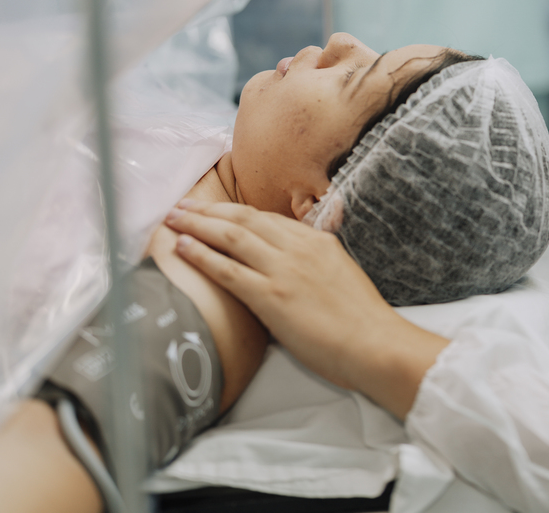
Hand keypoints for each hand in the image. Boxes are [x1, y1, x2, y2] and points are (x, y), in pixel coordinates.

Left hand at [163, 200, 447, 417]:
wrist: (375, 343)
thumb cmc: (362, 319)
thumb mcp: (341, 275)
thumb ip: (316, 262)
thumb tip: (294, 266)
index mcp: (317, 241)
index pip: (266, 218)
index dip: (234, 211)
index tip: (213, 208)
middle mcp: (298, 247)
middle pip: (244, 219)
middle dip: (209, 210)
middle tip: (182, 206)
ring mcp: (284, 270)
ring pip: (231, 236)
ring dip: (197, 225)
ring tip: (174, 220)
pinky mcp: (272, 296)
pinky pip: (228, 270)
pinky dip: (202, 256)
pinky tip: (184, 248)